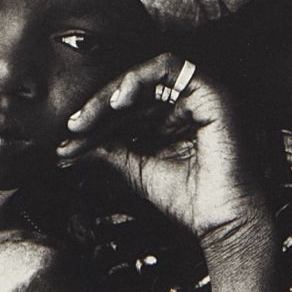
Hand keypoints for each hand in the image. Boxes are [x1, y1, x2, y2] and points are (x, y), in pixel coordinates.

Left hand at [59, 53, 268, 250]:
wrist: (222, 223)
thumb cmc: (189, 200)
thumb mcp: (137, 169)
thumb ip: (109, 150)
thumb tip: (73, 144)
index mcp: (170, 120)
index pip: (126, 108)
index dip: (96, 120)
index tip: (69, 140)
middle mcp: (185, 104)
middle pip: (132, 92)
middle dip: (97, 110)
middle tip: (72, 129)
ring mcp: (199, 96)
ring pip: (145, 77)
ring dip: (112, 94)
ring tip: (89, 117)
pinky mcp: (210, 92)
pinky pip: (171, 67)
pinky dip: (141, 78)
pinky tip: (119, 101)